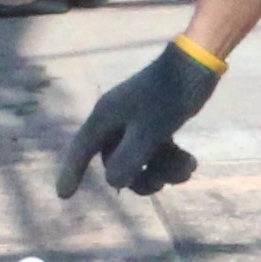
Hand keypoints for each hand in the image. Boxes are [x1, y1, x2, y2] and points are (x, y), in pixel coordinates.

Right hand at [56, 42, 221, 197]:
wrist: (196, 66)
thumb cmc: (168, 97)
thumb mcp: (148, 133)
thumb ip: (127, 161)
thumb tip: (114, 183)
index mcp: (105, 118)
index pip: (81, 149)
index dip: (71, 172)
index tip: (63, 195)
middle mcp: (116, 121)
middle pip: (118, 163)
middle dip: (142, 178)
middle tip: (163, 182)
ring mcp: (136, 123)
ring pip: (141, 160)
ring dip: (164, 170)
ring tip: (188, 167)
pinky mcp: (155, 123)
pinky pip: (156, 152)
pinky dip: (172, 160)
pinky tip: (191, 162)